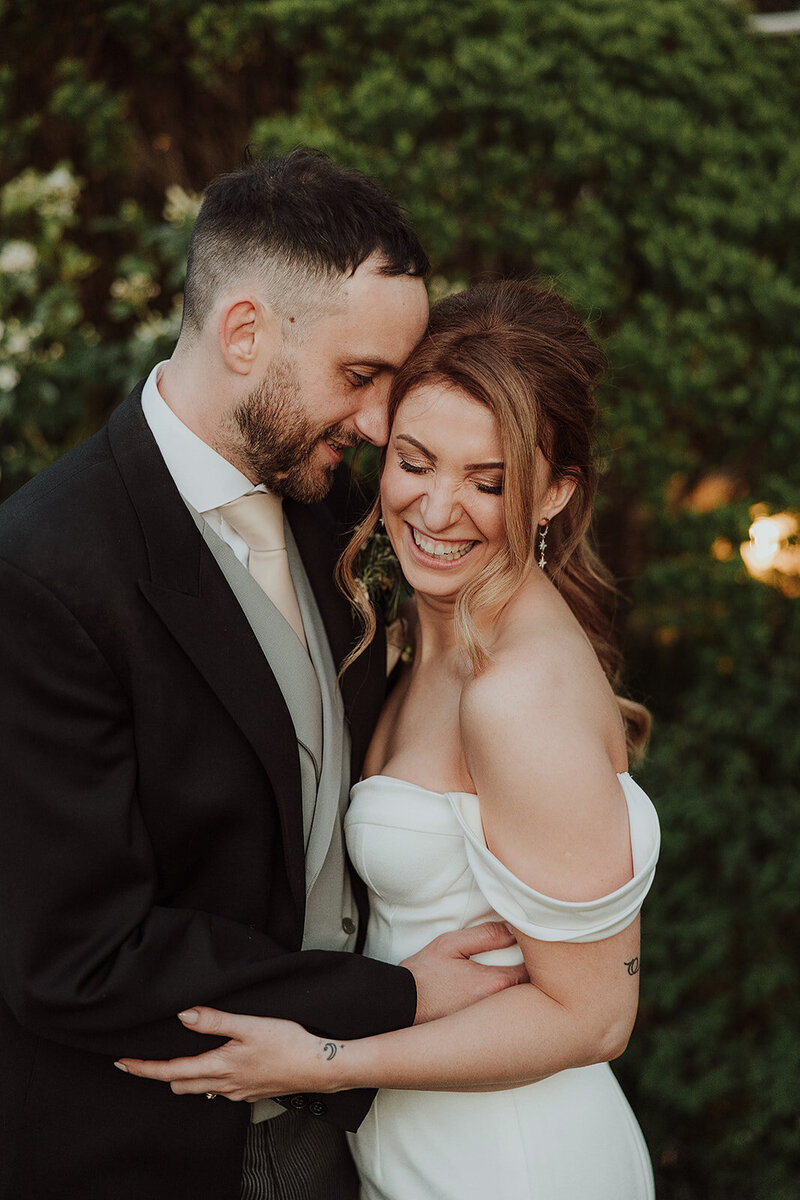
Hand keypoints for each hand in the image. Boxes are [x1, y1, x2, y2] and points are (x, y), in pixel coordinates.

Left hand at [114, 1008, 337, 1100]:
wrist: (320, 1067)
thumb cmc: (289, 1043)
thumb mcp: (250, 1025)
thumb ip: (215, 1021)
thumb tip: (183, 1016)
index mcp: (219, 1067)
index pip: (170, 1071)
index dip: (144, 1068)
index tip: (123, 1064)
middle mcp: (225, 1084)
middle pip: (181, 1084)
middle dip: (162, 1073)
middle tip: (147, 1058)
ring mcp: (239, 1091)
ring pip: (201, 1088)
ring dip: (187, 1075)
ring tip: (181, 1057)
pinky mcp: (253, 1091)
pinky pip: (222, 1089)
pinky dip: (211, 1078)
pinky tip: (220, 1064)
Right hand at [403, 921, 528, 1023]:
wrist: (400, 1007)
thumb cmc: (423, 975)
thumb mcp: (451, 944)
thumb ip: (486, 935)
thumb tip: (514, 930)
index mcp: (494, 983)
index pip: (535, 969)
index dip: (538, 958)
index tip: (534, 949)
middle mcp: (498, 1008)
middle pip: (533, 992)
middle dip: (536, 979)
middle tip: (531, 964)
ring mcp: (491, 1026)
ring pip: (521, 1008)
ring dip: (523, 995)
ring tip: (515, 979)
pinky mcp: (482, 1035)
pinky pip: (506, 1021)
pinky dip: (509, 1011)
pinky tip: (501, 1001)